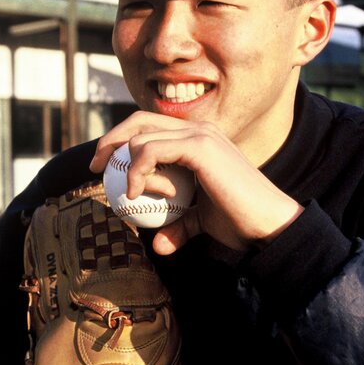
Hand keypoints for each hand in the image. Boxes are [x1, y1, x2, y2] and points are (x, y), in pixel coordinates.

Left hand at [90, 112, 303, 253]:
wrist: (267, 225)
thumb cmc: (239, 222)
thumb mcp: (201, 223)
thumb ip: (179, 226)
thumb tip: (158, 244)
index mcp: (199, 139)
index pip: (151, 126)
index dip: (121, 140)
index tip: (103, 167)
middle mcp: (199, 130)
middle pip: (140, 120)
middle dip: (110, 140)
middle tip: (95, 168)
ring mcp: (200, 135)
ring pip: (142, 136)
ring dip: (128, 165)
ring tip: (129, 193)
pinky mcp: (200, 146)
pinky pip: (151, 151)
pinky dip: (137, 171)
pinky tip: (134, 192)